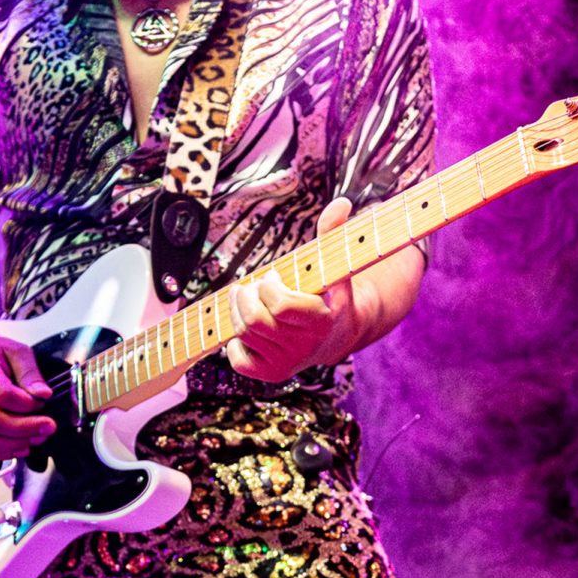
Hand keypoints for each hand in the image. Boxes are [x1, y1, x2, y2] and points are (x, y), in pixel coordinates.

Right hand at [0, 335, 56, 459]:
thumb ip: (30, 373)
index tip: (43, 403)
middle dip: (26, 428)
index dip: (27, 404)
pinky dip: (5, 452)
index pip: (3, 395)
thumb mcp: (18, 352)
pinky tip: (23, 446)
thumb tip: (44, 394)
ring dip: (17, 444)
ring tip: (38, 437)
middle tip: (49, 426)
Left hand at [226, 197, 359, 382]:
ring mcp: (287, 364)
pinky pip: (236, 357)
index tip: (274, 276)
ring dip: (238, 309)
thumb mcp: (333, 265)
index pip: (279, 305)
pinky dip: (235, 339)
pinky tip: (251, 327)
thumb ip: (333, 235)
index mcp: (322, 320)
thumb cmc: (328, 293)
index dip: (269, 286)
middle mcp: (305, 347)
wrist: (335, 334)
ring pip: (242, 333)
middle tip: (254, 285)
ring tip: (248, 297)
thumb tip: (342, 203)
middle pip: (253, 320)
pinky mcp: (270, 374)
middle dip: (247, 295)